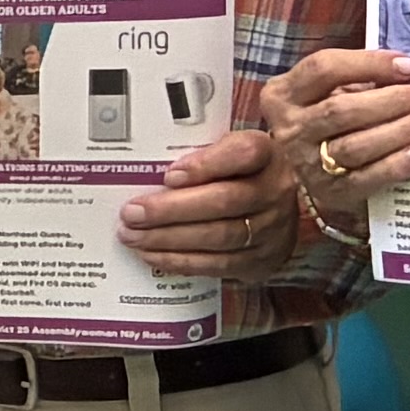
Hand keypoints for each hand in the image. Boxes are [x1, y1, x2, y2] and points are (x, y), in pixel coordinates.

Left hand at [121, 119, 312, 284]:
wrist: (278, 209)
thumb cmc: (240, 172)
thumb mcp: (228, 147)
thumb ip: (202, 146)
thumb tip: (158, 157)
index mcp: (267, 155)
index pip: (244, 153)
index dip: (206, 164)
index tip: (170, 174)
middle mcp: (274, 192)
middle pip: (224, 201)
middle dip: (172, 209)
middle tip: (132, 212)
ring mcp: (272, 229)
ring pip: (219, 236)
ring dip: (169, 238)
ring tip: (133, 235)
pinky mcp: (261, 260)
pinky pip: (218, 264)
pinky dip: (181, 260)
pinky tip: (152, 253)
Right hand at [264, 45, 409, 228]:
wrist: (316, 174)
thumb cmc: (331, 122)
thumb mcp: (330, 93)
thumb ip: (359, 79)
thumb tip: (409, 73)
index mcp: (283, 94)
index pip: (323, 69)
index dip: (368, 63)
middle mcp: (289, 129)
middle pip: (341, 110)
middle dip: (391, 100)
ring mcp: (306, 164)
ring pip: (354, 145)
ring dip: (400, 130)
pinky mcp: (329, 191)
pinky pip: (366, 178)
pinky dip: (397, 164)